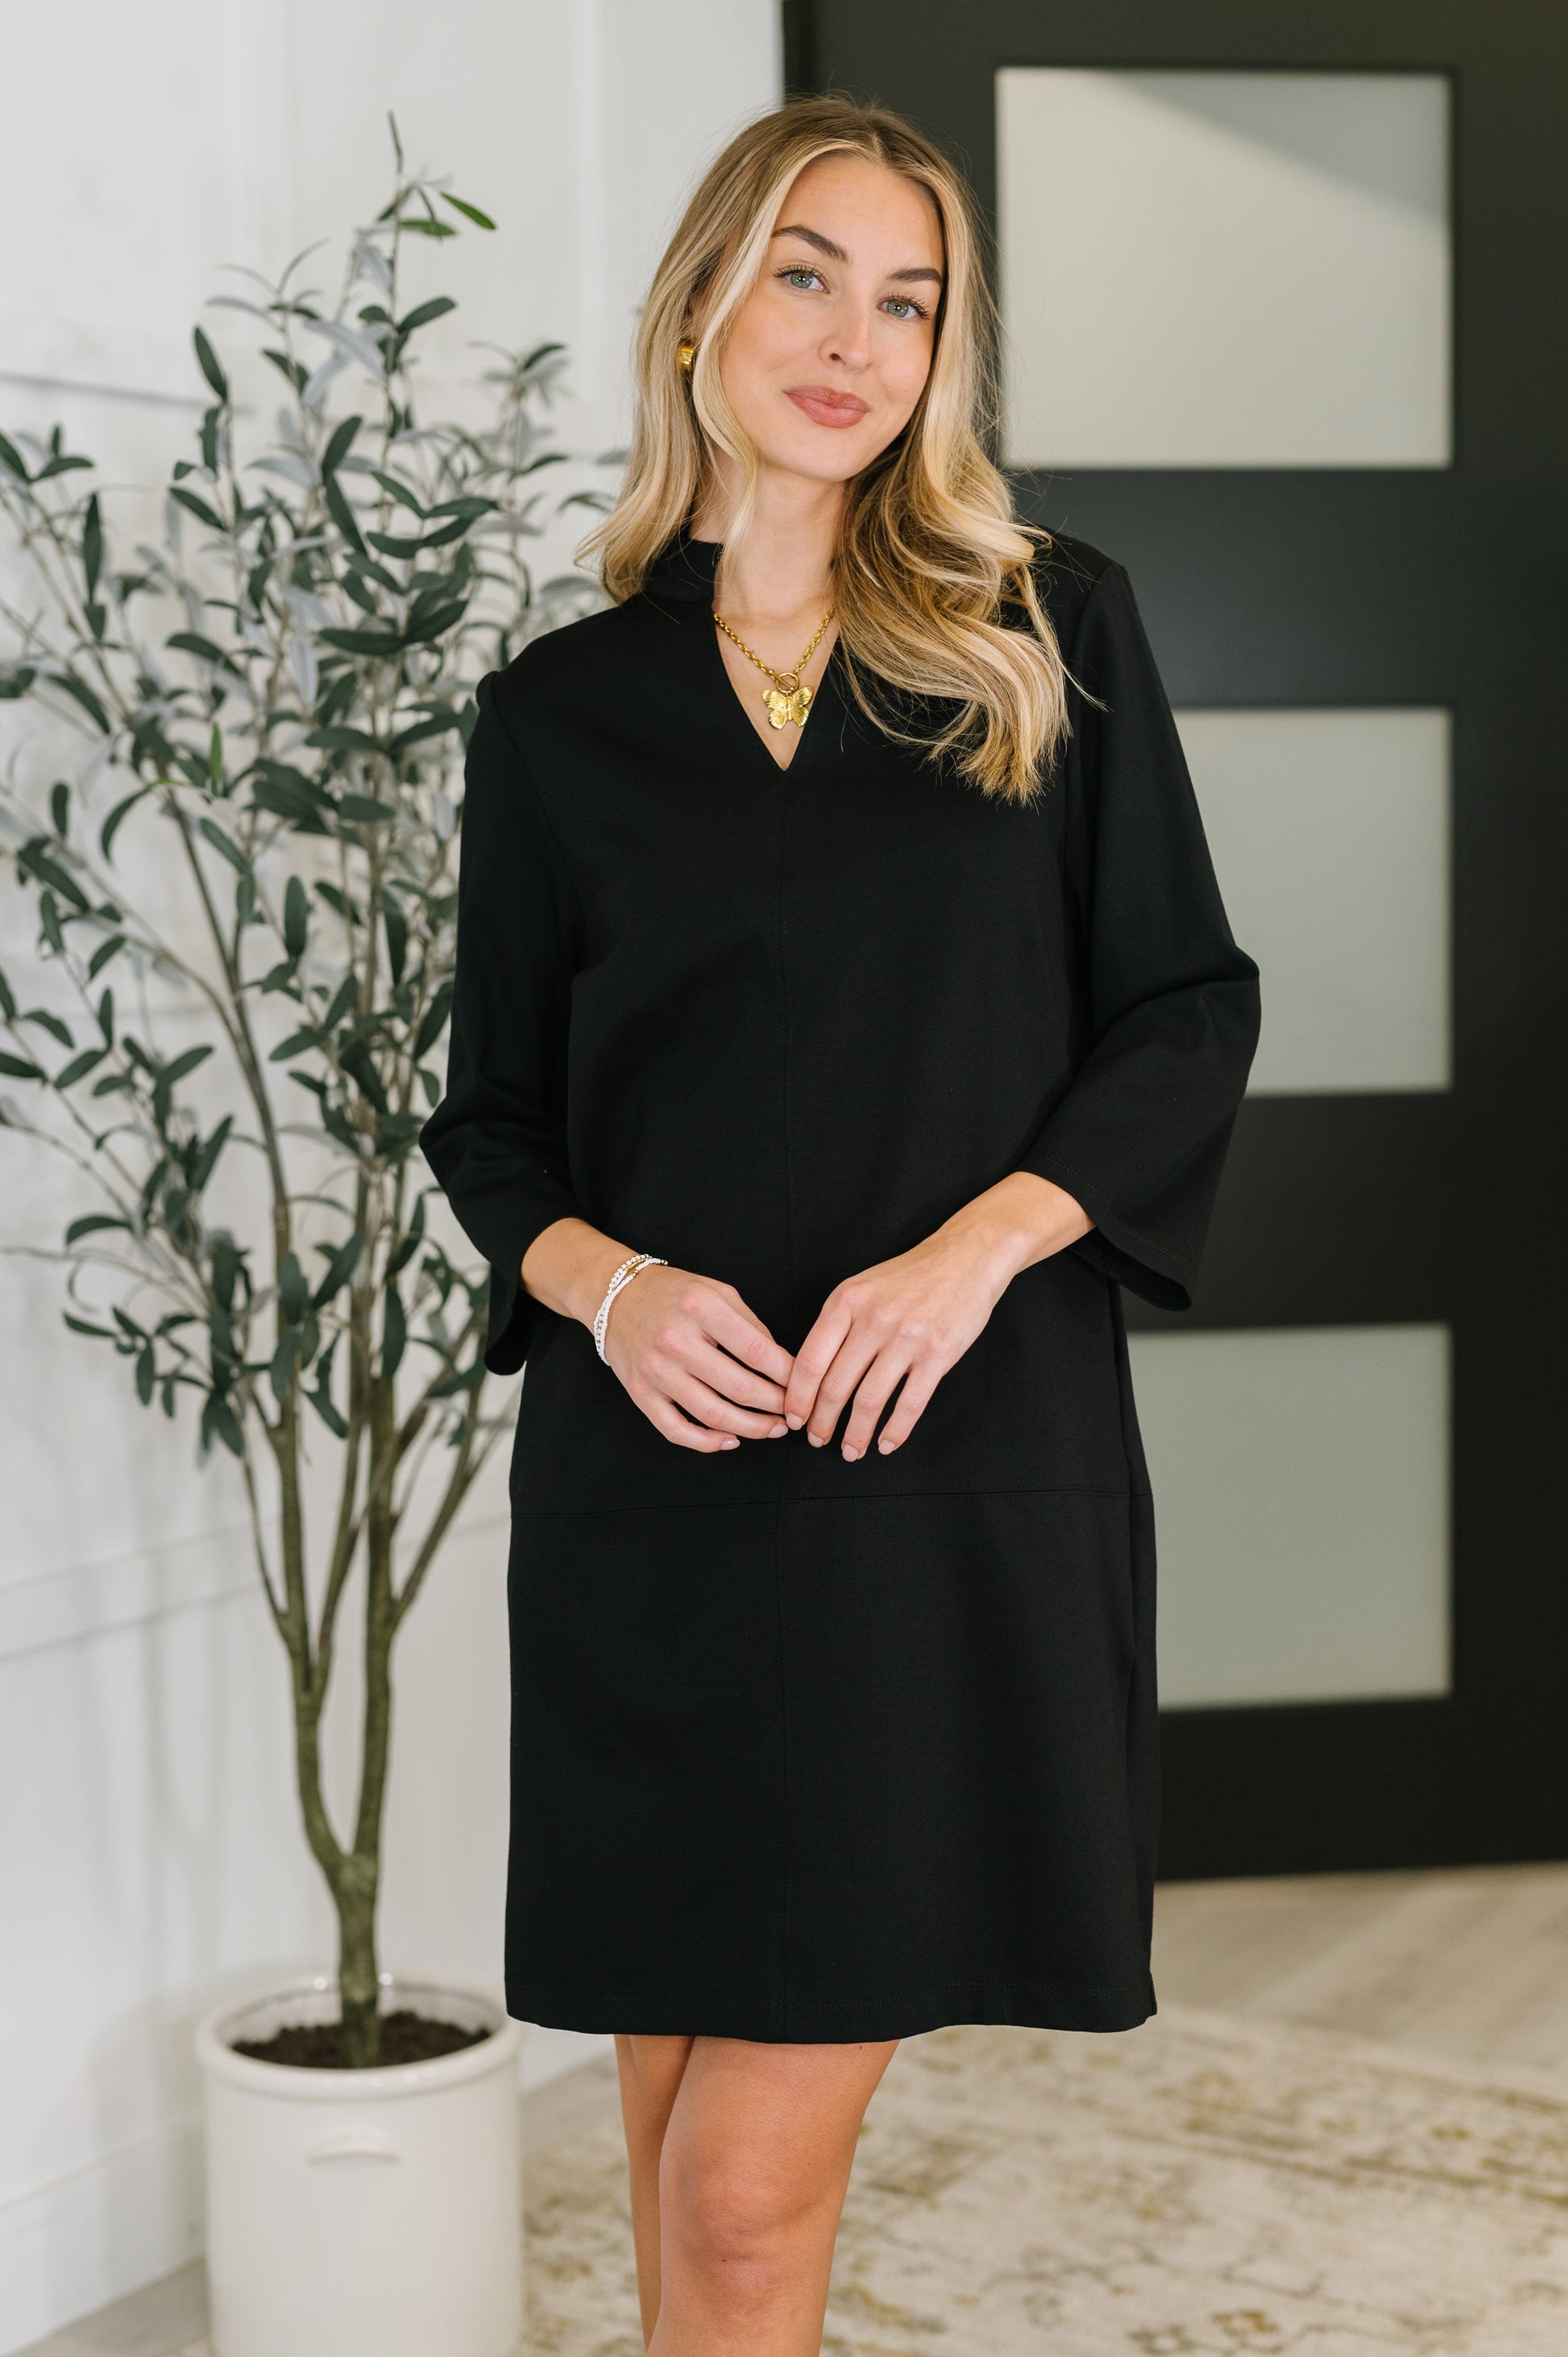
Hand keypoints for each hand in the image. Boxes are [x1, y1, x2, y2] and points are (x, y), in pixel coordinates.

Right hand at [520, 1217, 795, 1453]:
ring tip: (773, 1430)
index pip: (757, 1352)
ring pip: (712, 1414)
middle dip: (775, 1406)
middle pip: (739, 1387)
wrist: (615, 1296)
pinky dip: (707, 1442)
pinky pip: (676, 1430)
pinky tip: (730, 1440)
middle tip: (795, 1414)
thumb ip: (751, 1325)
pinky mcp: (640, 1393)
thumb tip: (782, 1365)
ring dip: (750, 1428)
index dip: (788, 1376)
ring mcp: (655, 1371)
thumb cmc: (674, 1293)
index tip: (805, 1386)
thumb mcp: (717, 1291)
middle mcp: (676, 1340)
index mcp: (700, 1308)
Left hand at [783, 1174, 1091, 1460]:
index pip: (810, 1360)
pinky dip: (895, 1431)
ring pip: (870, 1400)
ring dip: (856, 1434)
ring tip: (851, 1451)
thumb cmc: (910, 1277)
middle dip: (822, 1422)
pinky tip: (886, 1444)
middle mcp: (873, 1320)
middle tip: (818, 1440)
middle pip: (835, 1386)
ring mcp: (907, 1337)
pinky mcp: (939, 1353)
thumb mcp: (862, 1287)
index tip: (795, 1419)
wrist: (966, 1257)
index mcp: (846, 1302)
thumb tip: (811, 1374)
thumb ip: (837, 1325)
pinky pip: (910, 1404)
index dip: (798, 1398)